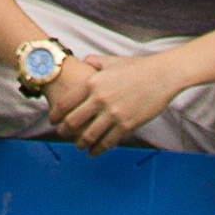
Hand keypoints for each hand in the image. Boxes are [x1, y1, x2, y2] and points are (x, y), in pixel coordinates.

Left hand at [45, 50, 185, 154]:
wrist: (161, 76)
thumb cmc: (138, 67)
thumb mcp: (112, 61)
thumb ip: (95, 62)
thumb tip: (85, 61)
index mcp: (93, 82)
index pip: (66, 103)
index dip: (56, 114)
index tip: (53, 120)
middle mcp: (99, 99)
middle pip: (73, 121)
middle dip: (65, 131)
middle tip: (61, 135)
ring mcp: (113, 114)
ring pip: (88, 135)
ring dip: (80, 143)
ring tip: (78, 146)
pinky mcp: (126, 125)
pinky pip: (107, 142)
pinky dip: (97, 150)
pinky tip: (93, 152)